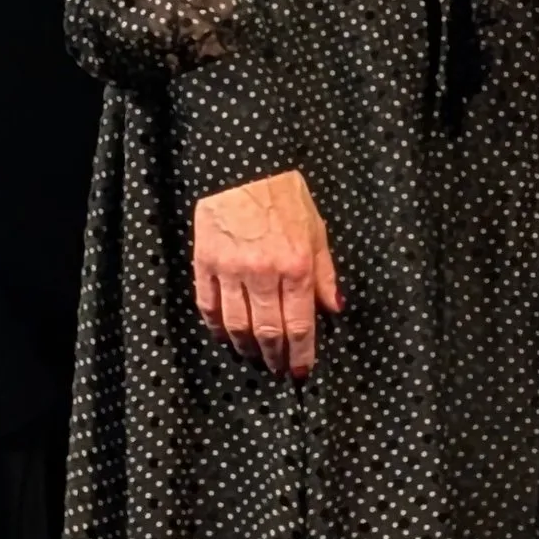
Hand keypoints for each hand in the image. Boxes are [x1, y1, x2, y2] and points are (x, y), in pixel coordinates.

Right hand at [192, 169, 341, 377]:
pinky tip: (225, 336)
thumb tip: (334, 309)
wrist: (245, 168)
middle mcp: (264, 273)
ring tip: (255, 357)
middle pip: (267, 332)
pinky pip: (209, 306)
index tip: (300, 371)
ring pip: (236, 325)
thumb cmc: (285, 197)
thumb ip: (325, 274)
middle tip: (278, 368)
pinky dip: (217, 327)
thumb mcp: (317, 231)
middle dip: (275, 356)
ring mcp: (230, 270)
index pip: (300, 325)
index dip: (301, 354)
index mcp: (296, 266)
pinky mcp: (205, 263)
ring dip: (246, 347)